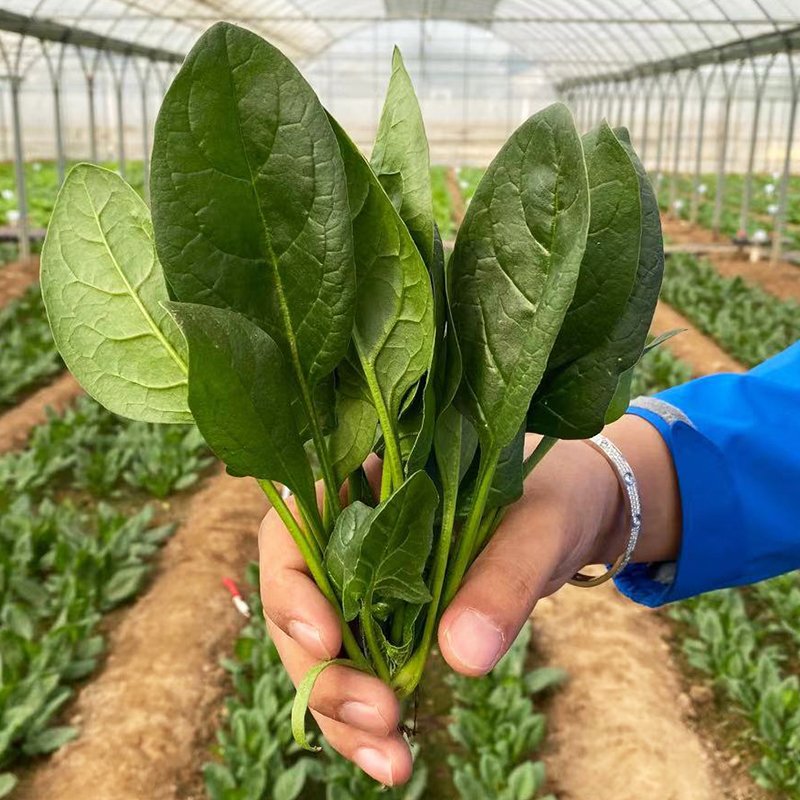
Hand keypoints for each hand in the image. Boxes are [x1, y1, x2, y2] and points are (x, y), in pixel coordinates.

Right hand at [258, 415, 679, 784]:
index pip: (291, 528)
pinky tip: (394, 757)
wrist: (575, 513)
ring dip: (341, 712)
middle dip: (322, 672)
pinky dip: (367, 722)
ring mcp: (367, 582)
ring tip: (390, 761)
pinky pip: (362, 673)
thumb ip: (503, 577)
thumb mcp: (540, 524)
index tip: (326, 640)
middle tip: (377, 716)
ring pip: (320, 653)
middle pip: (296, 605)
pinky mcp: (390, 623)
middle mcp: (351, 535)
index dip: (290, 586)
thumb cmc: (555, 494)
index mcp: (367, 483)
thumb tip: (461, 657)